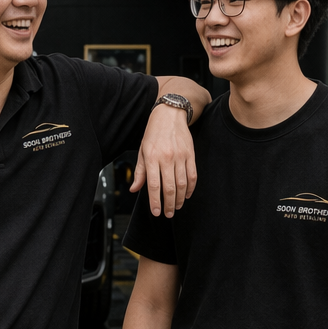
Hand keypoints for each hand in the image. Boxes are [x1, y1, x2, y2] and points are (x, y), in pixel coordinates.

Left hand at [132, 103, 196, 217]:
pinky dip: (191, 188)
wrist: (170, 114)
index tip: (156, 212)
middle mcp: (166, 158)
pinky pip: (192, 175)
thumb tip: (134, 189)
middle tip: (168, 214)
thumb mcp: (142, 150)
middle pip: (169, 187)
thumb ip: (139, 172)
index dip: (155, 201)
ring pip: (182, 184)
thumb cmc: (153, 133)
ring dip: (179, 199)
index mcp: (152, 158)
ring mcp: (180, 156)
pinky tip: (186, 195)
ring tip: (176, 207)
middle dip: (168, 204)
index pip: (154, 185)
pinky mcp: (190, 154)